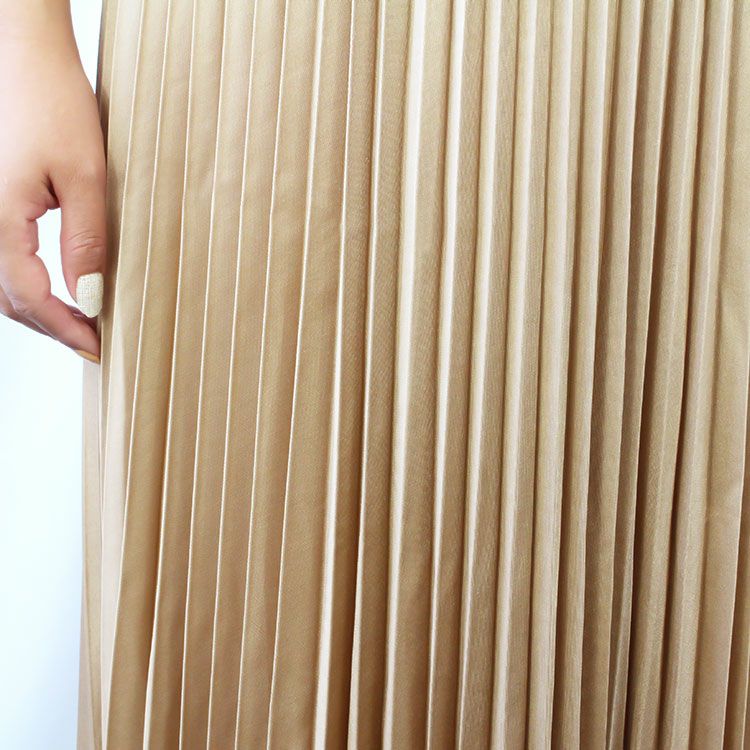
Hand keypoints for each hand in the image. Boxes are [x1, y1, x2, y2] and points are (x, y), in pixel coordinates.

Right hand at [0, 1, 104, 361]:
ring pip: (2, 284)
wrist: (24, 56)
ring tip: (78, 324)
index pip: (31, 297)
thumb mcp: (86, 176)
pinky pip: (3, 260)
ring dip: (39, 310)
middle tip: (91, 343)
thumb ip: (86, 241)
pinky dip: (28, 285)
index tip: (97, 347)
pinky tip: (55, 290)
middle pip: (10, 299)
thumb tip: (88, 297)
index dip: (65, 328)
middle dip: (51, 326)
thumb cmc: (53, 103)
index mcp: (0, 219)